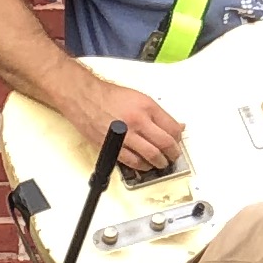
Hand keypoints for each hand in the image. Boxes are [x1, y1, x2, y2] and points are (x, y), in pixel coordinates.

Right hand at [68, 80, 184, 178]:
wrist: (85, 98)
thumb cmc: (109, 96)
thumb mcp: (139, 98)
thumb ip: (158, 114)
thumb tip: (175, 126)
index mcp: (147, 107)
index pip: (172, 128)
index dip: (178, 138)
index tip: (177, 142)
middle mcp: (137, 121)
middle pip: (165, 144)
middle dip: (173, 154)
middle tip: (173, 156)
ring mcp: (125, 135)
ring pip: (151, 156)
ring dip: (159, 162)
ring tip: (160, 162)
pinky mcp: (113, 146)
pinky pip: (132, 162)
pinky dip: (142, 166)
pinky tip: (145, 165)